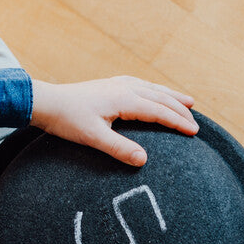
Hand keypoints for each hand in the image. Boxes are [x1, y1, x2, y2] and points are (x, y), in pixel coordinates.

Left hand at [30, 76, 197, 166]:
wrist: (47, 102)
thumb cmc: (68, 120)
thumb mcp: (93, 138)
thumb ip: (119, 149)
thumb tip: (144, 160)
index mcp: (125, 99)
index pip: (159, 111)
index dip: (178, 122)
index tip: (194, 133)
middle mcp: (125, 87)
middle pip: (161, 98)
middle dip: (180, 110)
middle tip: (196, 125)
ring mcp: (117, 84)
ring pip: (153, 88)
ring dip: (172, 96)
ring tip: (189, 102)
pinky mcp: (109, 85)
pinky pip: (140, 84)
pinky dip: (155, 89)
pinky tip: (155, 91)